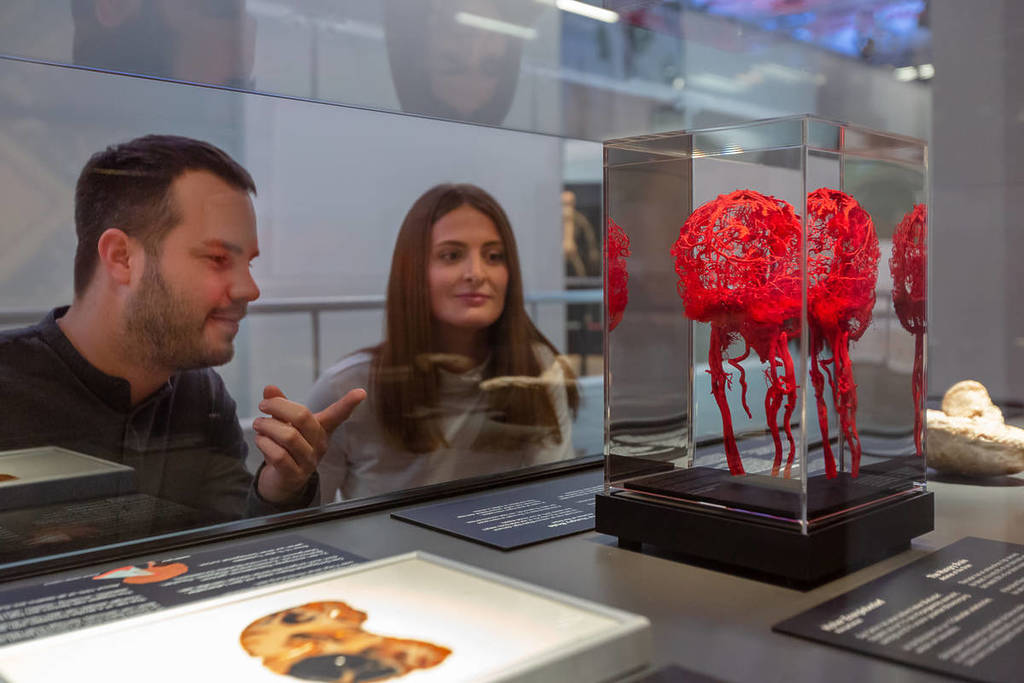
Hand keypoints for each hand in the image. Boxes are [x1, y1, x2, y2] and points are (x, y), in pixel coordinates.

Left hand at [253, 384, 365, 503]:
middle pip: (302, 417)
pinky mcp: (295, 475)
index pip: (338, 415)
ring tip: (259, 425)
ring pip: (288, 436)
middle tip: (263, 405)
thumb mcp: (284, 423)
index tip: (361, 392)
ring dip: (267, 426)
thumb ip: (280, 405)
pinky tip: (261, 440)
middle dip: (278, 406)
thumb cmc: (286, 447)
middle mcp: (319, 444)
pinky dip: (264, 444)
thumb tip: (270, 388)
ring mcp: (309, 461)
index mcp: (321, 429)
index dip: (349, 404)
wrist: (282, 481)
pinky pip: (279, 455)